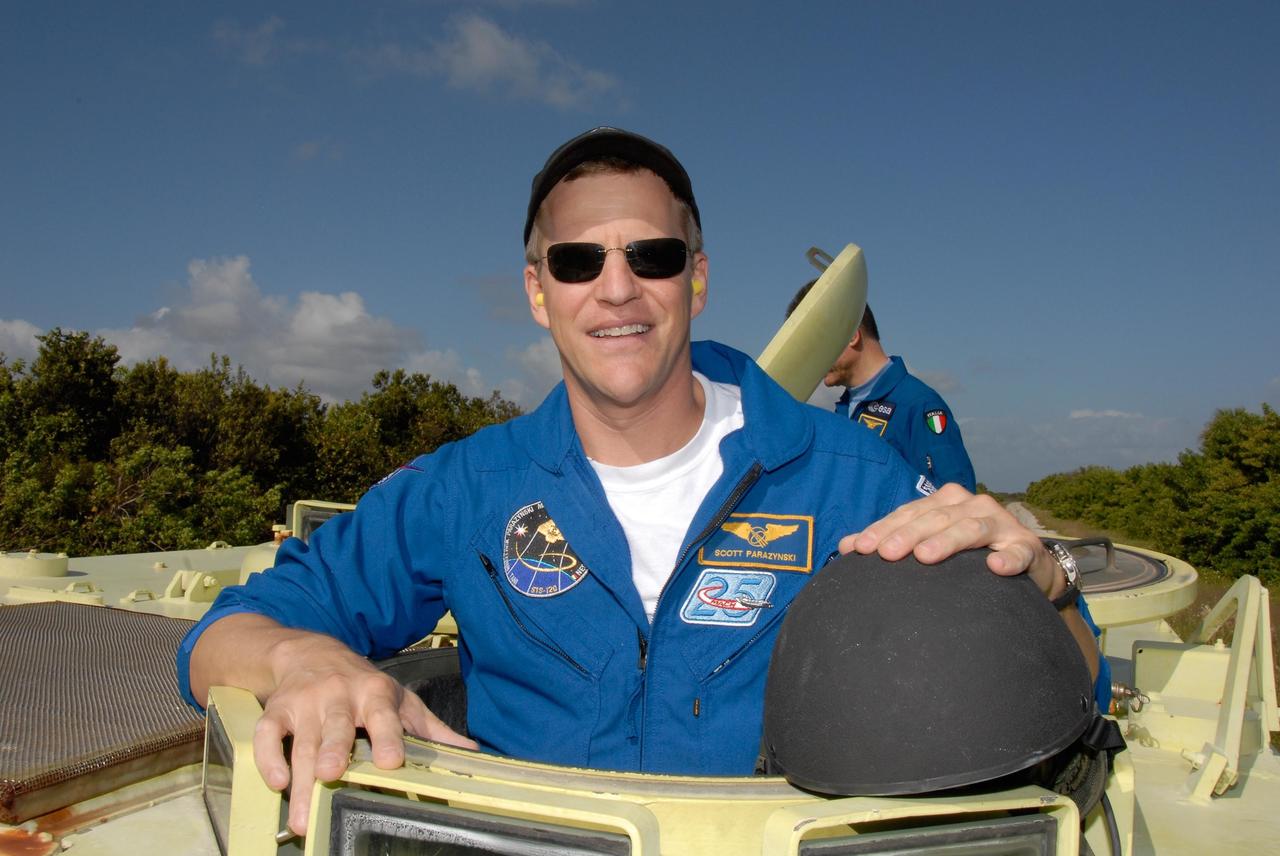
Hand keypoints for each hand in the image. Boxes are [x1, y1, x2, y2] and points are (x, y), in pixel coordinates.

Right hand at [251, 637, 476, 835]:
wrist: (312, 653)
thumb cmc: (364, 685)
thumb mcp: (401, 699)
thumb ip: (431, 729)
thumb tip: (470, 753)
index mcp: (375, 692)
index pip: (382, 714)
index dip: (387, 736)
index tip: (390, 761)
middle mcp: (339, 695)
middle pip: (336, 727)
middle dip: (332, 750)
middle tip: (330, 775)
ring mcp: (305, 702)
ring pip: (302, 740)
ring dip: (300, 777)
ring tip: (302, 814)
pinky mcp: (277, 709)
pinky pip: (268, 734)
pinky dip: (269, 758)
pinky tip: (277, 781)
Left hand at [838, 484, 1059, 596]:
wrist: (1026, 562)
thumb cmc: (967, 554)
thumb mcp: (930, 542)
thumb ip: (893, 541)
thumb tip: (846, 545)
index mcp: (945, 502)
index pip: (908, 513)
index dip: (883, 529)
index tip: (859, 549)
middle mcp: (971, 505)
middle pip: (935, 518)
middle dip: (907, 535)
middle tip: (886, 555)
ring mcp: (1001, 524)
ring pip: (971, 529)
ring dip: (948, 541)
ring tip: (926, 556)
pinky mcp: (1027, 546)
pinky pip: (1018, 552)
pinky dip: (1008, 558)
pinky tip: (995, 567)